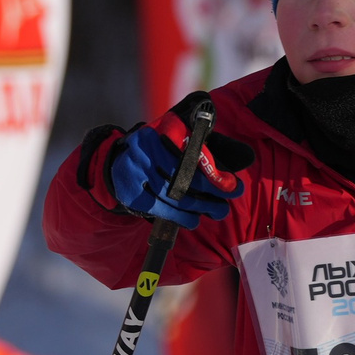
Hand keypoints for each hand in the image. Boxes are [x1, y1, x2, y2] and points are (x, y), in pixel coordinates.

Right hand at [103, 96, 254, 226]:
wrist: (116, 165)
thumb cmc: (154, 152)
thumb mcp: (171, 139)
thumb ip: (196, 145)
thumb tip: (239, 157)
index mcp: (157, 134)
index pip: (189, 156)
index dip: (212, 172)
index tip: (231, 183)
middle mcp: (144, 152)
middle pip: (184, 177)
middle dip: (211, 191)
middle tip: (229, 199)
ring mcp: (135, 174)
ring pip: (174, 196)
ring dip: (200, 207)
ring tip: (218, 211)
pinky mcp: (131, 195)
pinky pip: (161, 210)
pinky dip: (180, 217)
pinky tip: (194, 220)